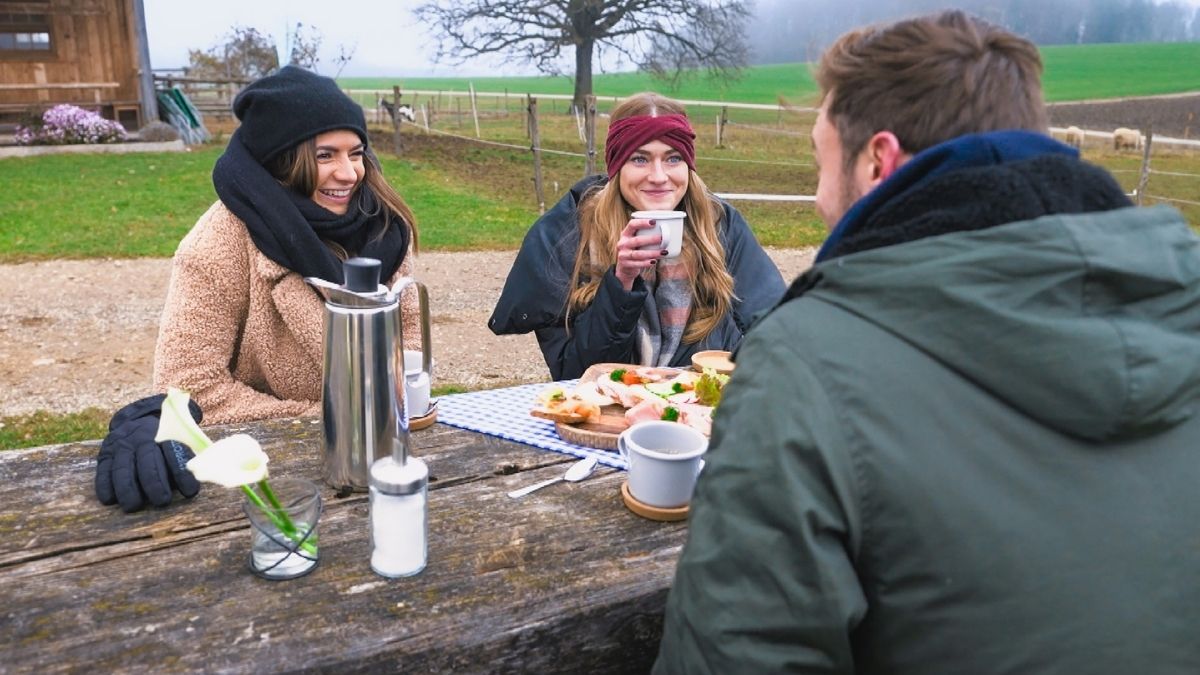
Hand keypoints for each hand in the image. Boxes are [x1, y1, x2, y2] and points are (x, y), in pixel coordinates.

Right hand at [95, 394, 202, 511]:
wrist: (136, 422)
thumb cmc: (164, 441)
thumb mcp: (177, 439)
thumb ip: (187, 456)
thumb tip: (202, 476)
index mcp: (164, 435)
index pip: (174, 453)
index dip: (182, 474)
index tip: (191, 492)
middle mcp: (141, 440)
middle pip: (147, 462)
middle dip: (155, 484)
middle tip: (161, 501)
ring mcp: (121, 447)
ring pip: (123, 469)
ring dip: (128, 489)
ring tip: (134, 506)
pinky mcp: (104, 456)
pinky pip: (103, 471)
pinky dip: (105, 486)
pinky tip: (110, 500)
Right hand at [614, 216, 666, 289]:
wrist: (625, 267)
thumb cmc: (636, 249)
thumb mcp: (637, 240)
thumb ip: (647, 235)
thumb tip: (669, 229)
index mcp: (625, 234)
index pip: (632, 225)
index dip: (642, 222)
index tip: (654, 222)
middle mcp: (622, 243)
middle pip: (637, 240)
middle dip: (650, 239)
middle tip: (662, 238)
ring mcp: (623, 255)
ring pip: (638, 254)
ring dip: (652, 253)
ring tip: (664, 252)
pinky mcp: (626, 265)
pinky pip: (637, 264)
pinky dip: (646, 263)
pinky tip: (654, 262)